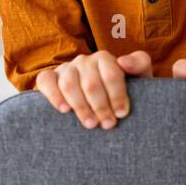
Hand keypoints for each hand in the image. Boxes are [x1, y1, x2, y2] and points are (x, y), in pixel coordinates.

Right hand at [34, 50, 151, 128]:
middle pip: (91, 83)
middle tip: (108, 125)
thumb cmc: (122, 91)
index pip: (111, 75)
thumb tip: (123, 62)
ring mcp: (66, 68)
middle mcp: (84, 61)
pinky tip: (64, 110)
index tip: (122, 114)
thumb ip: (139, 64)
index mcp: (105, 59)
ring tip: (90, 124)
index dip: (117, 95)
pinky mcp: (49, 77)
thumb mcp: (139, 77)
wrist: (101, 101)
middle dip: (101, 106)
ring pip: (69, 85)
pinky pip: (46, 81)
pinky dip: (54, 95)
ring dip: (80, 106)